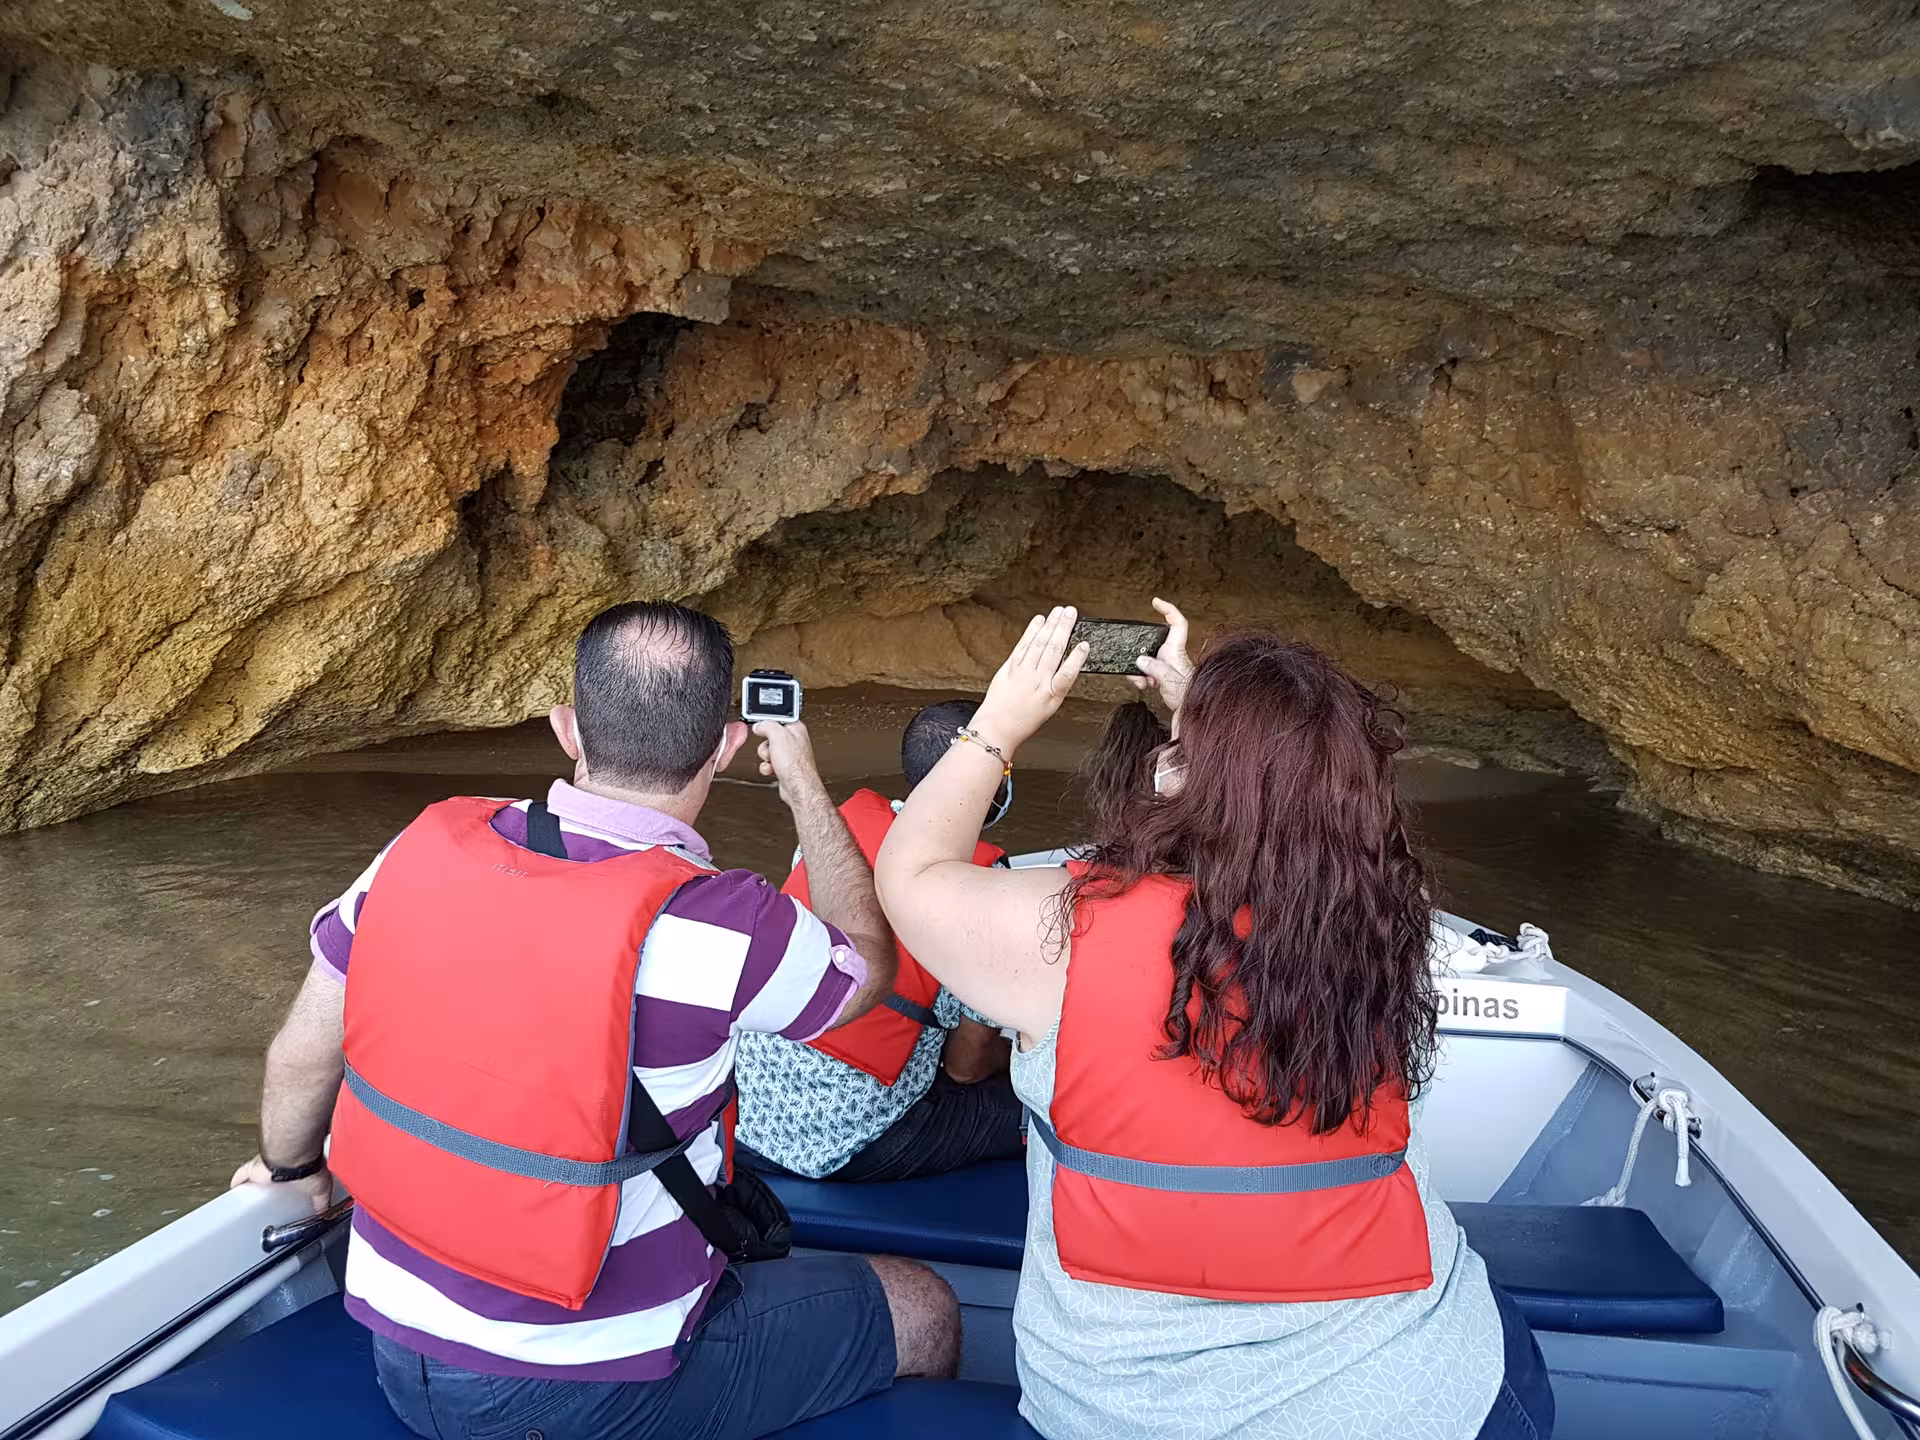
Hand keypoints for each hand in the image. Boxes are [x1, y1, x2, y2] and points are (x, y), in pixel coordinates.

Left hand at [230, 1155, 333, 1213]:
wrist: (292, 1156)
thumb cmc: (307, 1165)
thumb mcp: (320, 1186)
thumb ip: (321, 1199)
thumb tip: (325, 1210)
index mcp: (296, 1168)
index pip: (291, 1175)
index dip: (288, 1180)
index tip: (286, 1188)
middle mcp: (279, 1165)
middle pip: (272, 1175)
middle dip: (270, 1182)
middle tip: (268, 1193)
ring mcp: (264, 1167)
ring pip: (256, 1175)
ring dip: (254, 1182)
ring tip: (253, 1193)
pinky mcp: (251, 1170)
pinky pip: (240, 1177)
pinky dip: (237, 1183)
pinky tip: (235, 1189)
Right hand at [753, 719, 826, 809]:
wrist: (797, 788)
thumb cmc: (796, 765)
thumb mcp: (778, 737)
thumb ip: (767, 725)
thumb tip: (760, 724)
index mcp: (795, 729)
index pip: (777, 719)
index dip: (767, 724)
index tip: (762, 728)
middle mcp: (794, 741)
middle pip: (769, 736)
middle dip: (765, 745)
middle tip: (771, 749)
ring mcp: (789, 755)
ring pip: (768, 751)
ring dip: (766, 758)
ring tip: (774, 761)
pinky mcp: (784, 766)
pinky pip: (769, 763)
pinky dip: (768, 767)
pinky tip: (773, 769)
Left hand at [972, 607, 1089, 754]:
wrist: (997, 727)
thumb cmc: (1022, 720)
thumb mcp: (1049, 708)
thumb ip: (1058, 685)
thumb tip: (1068, 665)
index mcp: (1051, 695)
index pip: (1068, 673)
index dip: (1077, 658)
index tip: (1085, 644)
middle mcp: (1037, 681)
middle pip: (1054, 650)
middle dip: (1064, 628)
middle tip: (1072, 613)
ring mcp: (1022, 672)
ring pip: (1039, 644)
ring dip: (1050, 625)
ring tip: (1059, 612)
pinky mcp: (1009, 667)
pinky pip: (1022, 645)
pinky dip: (1031, 631)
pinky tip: (1039, 621)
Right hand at [1129, 596, 1193, 713]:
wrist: (1191, 716)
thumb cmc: (1189, 698)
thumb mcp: (1170, 680)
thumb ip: (1154, 668)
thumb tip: (1141, 660)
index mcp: (1177, 652)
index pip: (1177, 623)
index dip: (1168, 609)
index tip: (1156, 602)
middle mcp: (1172, 658)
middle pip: (1154, 643)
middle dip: (1141, 651)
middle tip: (1136, 659)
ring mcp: (1167, 668)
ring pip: (1148, 661)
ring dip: (1140, 670)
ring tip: (1142, 680)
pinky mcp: (1163, 680)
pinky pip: (1147, 673)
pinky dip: (1142, 679)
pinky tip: (1144, 686)